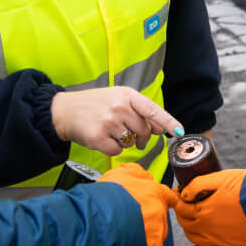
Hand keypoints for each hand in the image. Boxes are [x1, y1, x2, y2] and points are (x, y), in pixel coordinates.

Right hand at [51, 87, 182, 154]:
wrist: (66, 111)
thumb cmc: (96, 104)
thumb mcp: (119, 99)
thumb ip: (140, 111)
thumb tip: (160, 129)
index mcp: (127, 95)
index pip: (152, 109)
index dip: (168, 121)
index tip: (179, 131)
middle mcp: (118, 107)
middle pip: (144, 130)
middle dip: (142, 137)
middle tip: (133, 135)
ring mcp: (108, 122)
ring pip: (131, 141)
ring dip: (126, 141)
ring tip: (112, 131)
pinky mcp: (98, 138)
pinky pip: (117, 150)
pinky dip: (113, 148)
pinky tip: (103, 138)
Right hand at [99, 164, 177, 245]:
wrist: (99, 223)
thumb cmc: (108, 198)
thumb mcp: (120, 174)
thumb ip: (137, 173)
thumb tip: (145, 176)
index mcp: (155, 192)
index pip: (167, 195)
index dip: (162, 198)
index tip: (158, 202)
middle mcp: (160, 212)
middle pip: (160, 215)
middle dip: (149, 216)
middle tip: (132, 218)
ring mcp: (158, 232)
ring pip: (157, 233)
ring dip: (147, 233)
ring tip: (128, 232)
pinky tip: (131, 244)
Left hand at [174, 168, 245, 245]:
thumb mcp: (220, 178)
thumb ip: (198, 184)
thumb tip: (183, 192)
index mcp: (204, 210)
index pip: (182, 208)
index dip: (178, 200)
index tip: (179, 193)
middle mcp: (208, 228)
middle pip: (186, 224)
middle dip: (182, 214)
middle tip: (184, 205)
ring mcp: (219, 240)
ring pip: (195, 239)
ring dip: (189, 230)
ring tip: (190, 221)